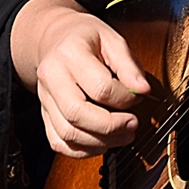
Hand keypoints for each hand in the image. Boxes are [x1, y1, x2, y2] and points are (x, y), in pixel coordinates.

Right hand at [11, 0, 149, 157]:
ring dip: (100, 142)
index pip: (100, 87)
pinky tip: (102, 143)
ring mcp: (44, 98)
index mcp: (69, 54)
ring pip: (67, 133)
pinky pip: (59, 143)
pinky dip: (83, 150)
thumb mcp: (112, 39)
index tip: (138, 96)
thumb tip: (143, 89)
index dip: (125, 98)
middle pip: (77, 114)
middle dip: (111, 127)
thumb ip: (128, 64)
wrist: (55, 38)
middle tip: (133, 124)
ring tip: (123, 135)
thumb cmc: (86, 38)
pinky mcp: (45, 115)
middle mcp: (51, 77)